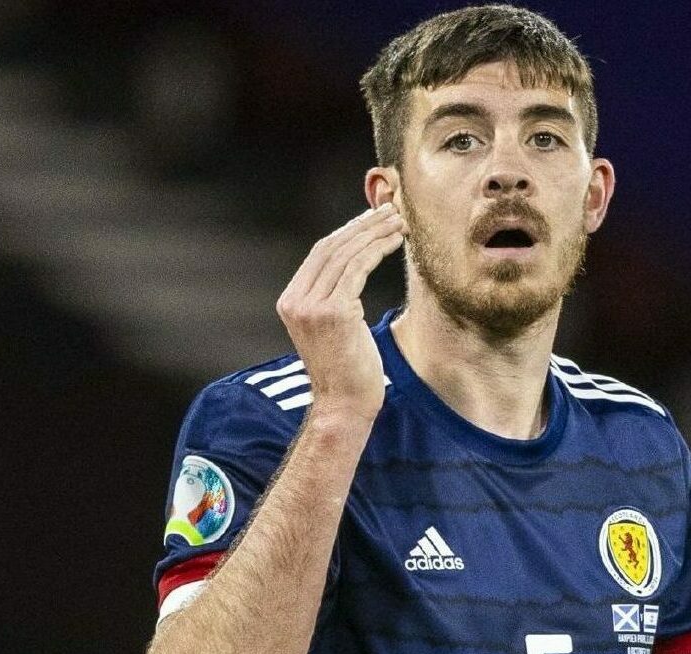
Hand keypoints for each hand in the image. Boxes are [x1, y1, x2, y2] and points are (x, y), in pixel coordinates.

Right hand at [275, 203, 407, 422]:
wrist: (344, 405)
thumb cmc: (348, 371)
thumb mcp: (334, 328)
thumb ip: (334, 298)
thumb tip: (353, 267)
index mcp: (291, 301)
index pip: (320, 254)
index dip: (349, 231)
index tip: (373, 219)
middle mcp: (295, 300)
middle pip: (331, 248)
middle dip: (363, 225)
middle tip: (391, 211)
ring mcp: (311, 306)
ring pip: (347, 254)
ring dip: (375, 233)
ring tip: (399, 222)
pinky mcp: (333, 312)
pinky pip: (358, 268)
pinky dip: (378, 249)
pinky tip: (396, 241)